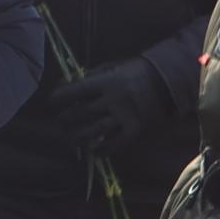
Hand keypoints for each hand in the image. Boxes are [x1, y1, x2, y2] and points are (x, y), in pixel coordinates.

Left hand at [47, 57, 169, 152]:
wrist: (168, 81)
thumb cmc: (134, 71)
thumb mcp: (112, 66)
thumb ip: (89, 76)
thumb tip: (63, 83)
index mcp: (106, 81)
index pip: (75, 91)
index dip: (59, 97)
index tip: (51, 102)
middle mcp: (113, 99)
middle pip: (81, 113)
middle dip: (66, 119)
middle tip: (59, 123)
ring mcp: (125, 115)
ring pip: (95, 130)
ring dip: (79, 137)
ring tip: (71, 140)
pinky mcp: (136, 128)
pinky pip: (116, 143)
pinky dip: (104, 149)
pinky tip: (95, 152)